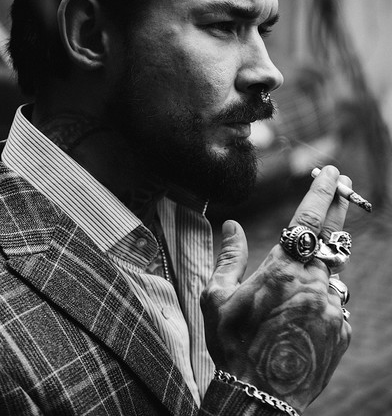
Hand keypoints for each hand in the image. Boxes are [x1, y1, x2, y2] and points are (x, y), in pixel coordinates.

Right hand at [201, 165, 351, 412]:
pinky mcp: (342, 329)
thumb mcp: (217, 298)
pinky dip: (321, 299)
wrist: (258, 398)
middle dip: (338, 207)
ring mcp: (332, 307)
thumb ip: (228, 256)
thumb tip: (230, 224)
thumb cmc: (232, 345)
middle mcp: (313, 283)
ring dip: (321, 265)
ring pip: (332, 272)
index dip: (322, 191)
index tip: (333, 172)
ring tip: (296, 281)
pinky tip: (298, 317)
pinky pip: (334, 302)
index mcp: (282, 269)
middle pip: (331, 236)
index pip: (308, 219)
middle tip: (347, 185)